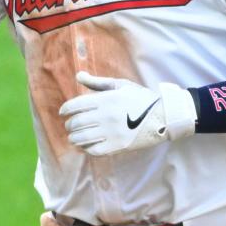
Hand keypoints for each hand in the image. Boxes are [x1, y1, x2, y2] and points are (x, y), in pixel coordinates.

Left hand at [59, 71, 197, 156]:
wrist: (162, 116)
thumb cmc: (140, 98)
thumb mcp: (120, 85)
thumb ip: (97, 82)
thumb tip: (78, 76)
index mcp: (106, 100)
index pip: (76, 105)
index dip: (65, 109)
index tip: (63, 113)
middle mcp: (106, 116)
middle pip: (77, 123)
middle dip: (69, 124)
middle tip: (70, 125)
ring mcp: (111, 133)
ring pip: (82, 138)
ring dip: (74, 138)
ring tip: (74, 136)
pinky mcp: (117, 146)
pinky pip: (94, 150)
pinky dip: (85, 149)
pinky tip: (85, 145)